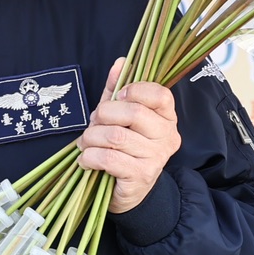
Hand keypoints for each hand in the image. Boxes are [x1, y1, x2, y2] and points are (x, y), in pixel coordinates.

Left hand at [77, 58, 181, 213]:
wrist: (128, 192)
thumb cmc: (123, 149)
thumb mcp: (119, 117)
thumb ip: (118, 90)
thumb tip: (120, 62)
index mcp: (167, 117)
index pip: (160, 94)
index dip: (134, 91)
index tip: (116, 98)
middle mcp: (167, 137)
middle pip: (133, 113)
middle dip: (103, 115)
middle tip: (93, 124)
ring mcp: (156, 158)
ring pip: (116, 136)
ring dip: (91, 138)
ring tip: (86, 144)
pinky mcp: (141, 176)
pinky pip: (108, 158)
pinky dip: (90, 157)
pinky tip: (86, 160)